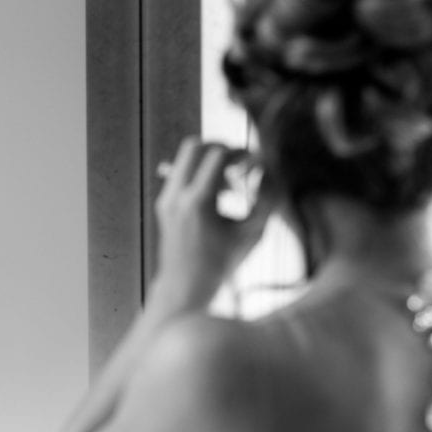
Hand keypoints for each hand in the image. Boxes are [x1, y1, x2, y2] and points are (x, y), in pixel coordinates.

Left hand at [150, 137, 273, 312]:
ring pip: (184, 159)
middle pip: (195, 146)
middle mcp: (176, 197)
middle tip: (238, 164)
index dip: (240, 152)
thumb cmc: (223, 262)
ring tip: (231, 188)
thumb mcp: (253, 232)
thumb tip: (267, 171)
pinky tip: (218, 196)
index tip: (253, 164)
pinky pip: (180, 174)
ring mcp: (166, 200)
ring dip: (209, 163)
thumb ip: (267, 199)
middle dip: (220, 148)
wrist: (185, 286)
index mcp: (198, 203)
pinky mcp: (163, 205)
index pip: (218, 155)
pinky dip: (200, 176)